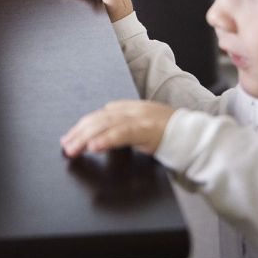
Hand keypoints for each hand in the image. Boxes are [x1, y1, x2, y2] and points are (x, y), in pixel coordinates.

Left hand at [60, 99, 175, 157]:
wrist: (192, 134)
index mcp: (128, 108)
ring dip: (86, 138)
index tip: (69, 138)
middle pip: (97, 119)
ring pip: (105, 125)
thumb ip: (122, 129)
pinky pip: (122, 134)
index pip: (98, 116)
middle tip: (66, 146)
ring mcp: (138, 117)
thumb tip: (99, 139)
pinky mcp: (146, 129)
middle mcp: (130, 109)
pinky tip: (94, 147)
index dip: (81, 127)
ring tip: (73, 149)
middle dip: (79, 133)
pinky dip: (106, 139)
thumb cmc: (167, 134)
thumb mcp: (140, 128)